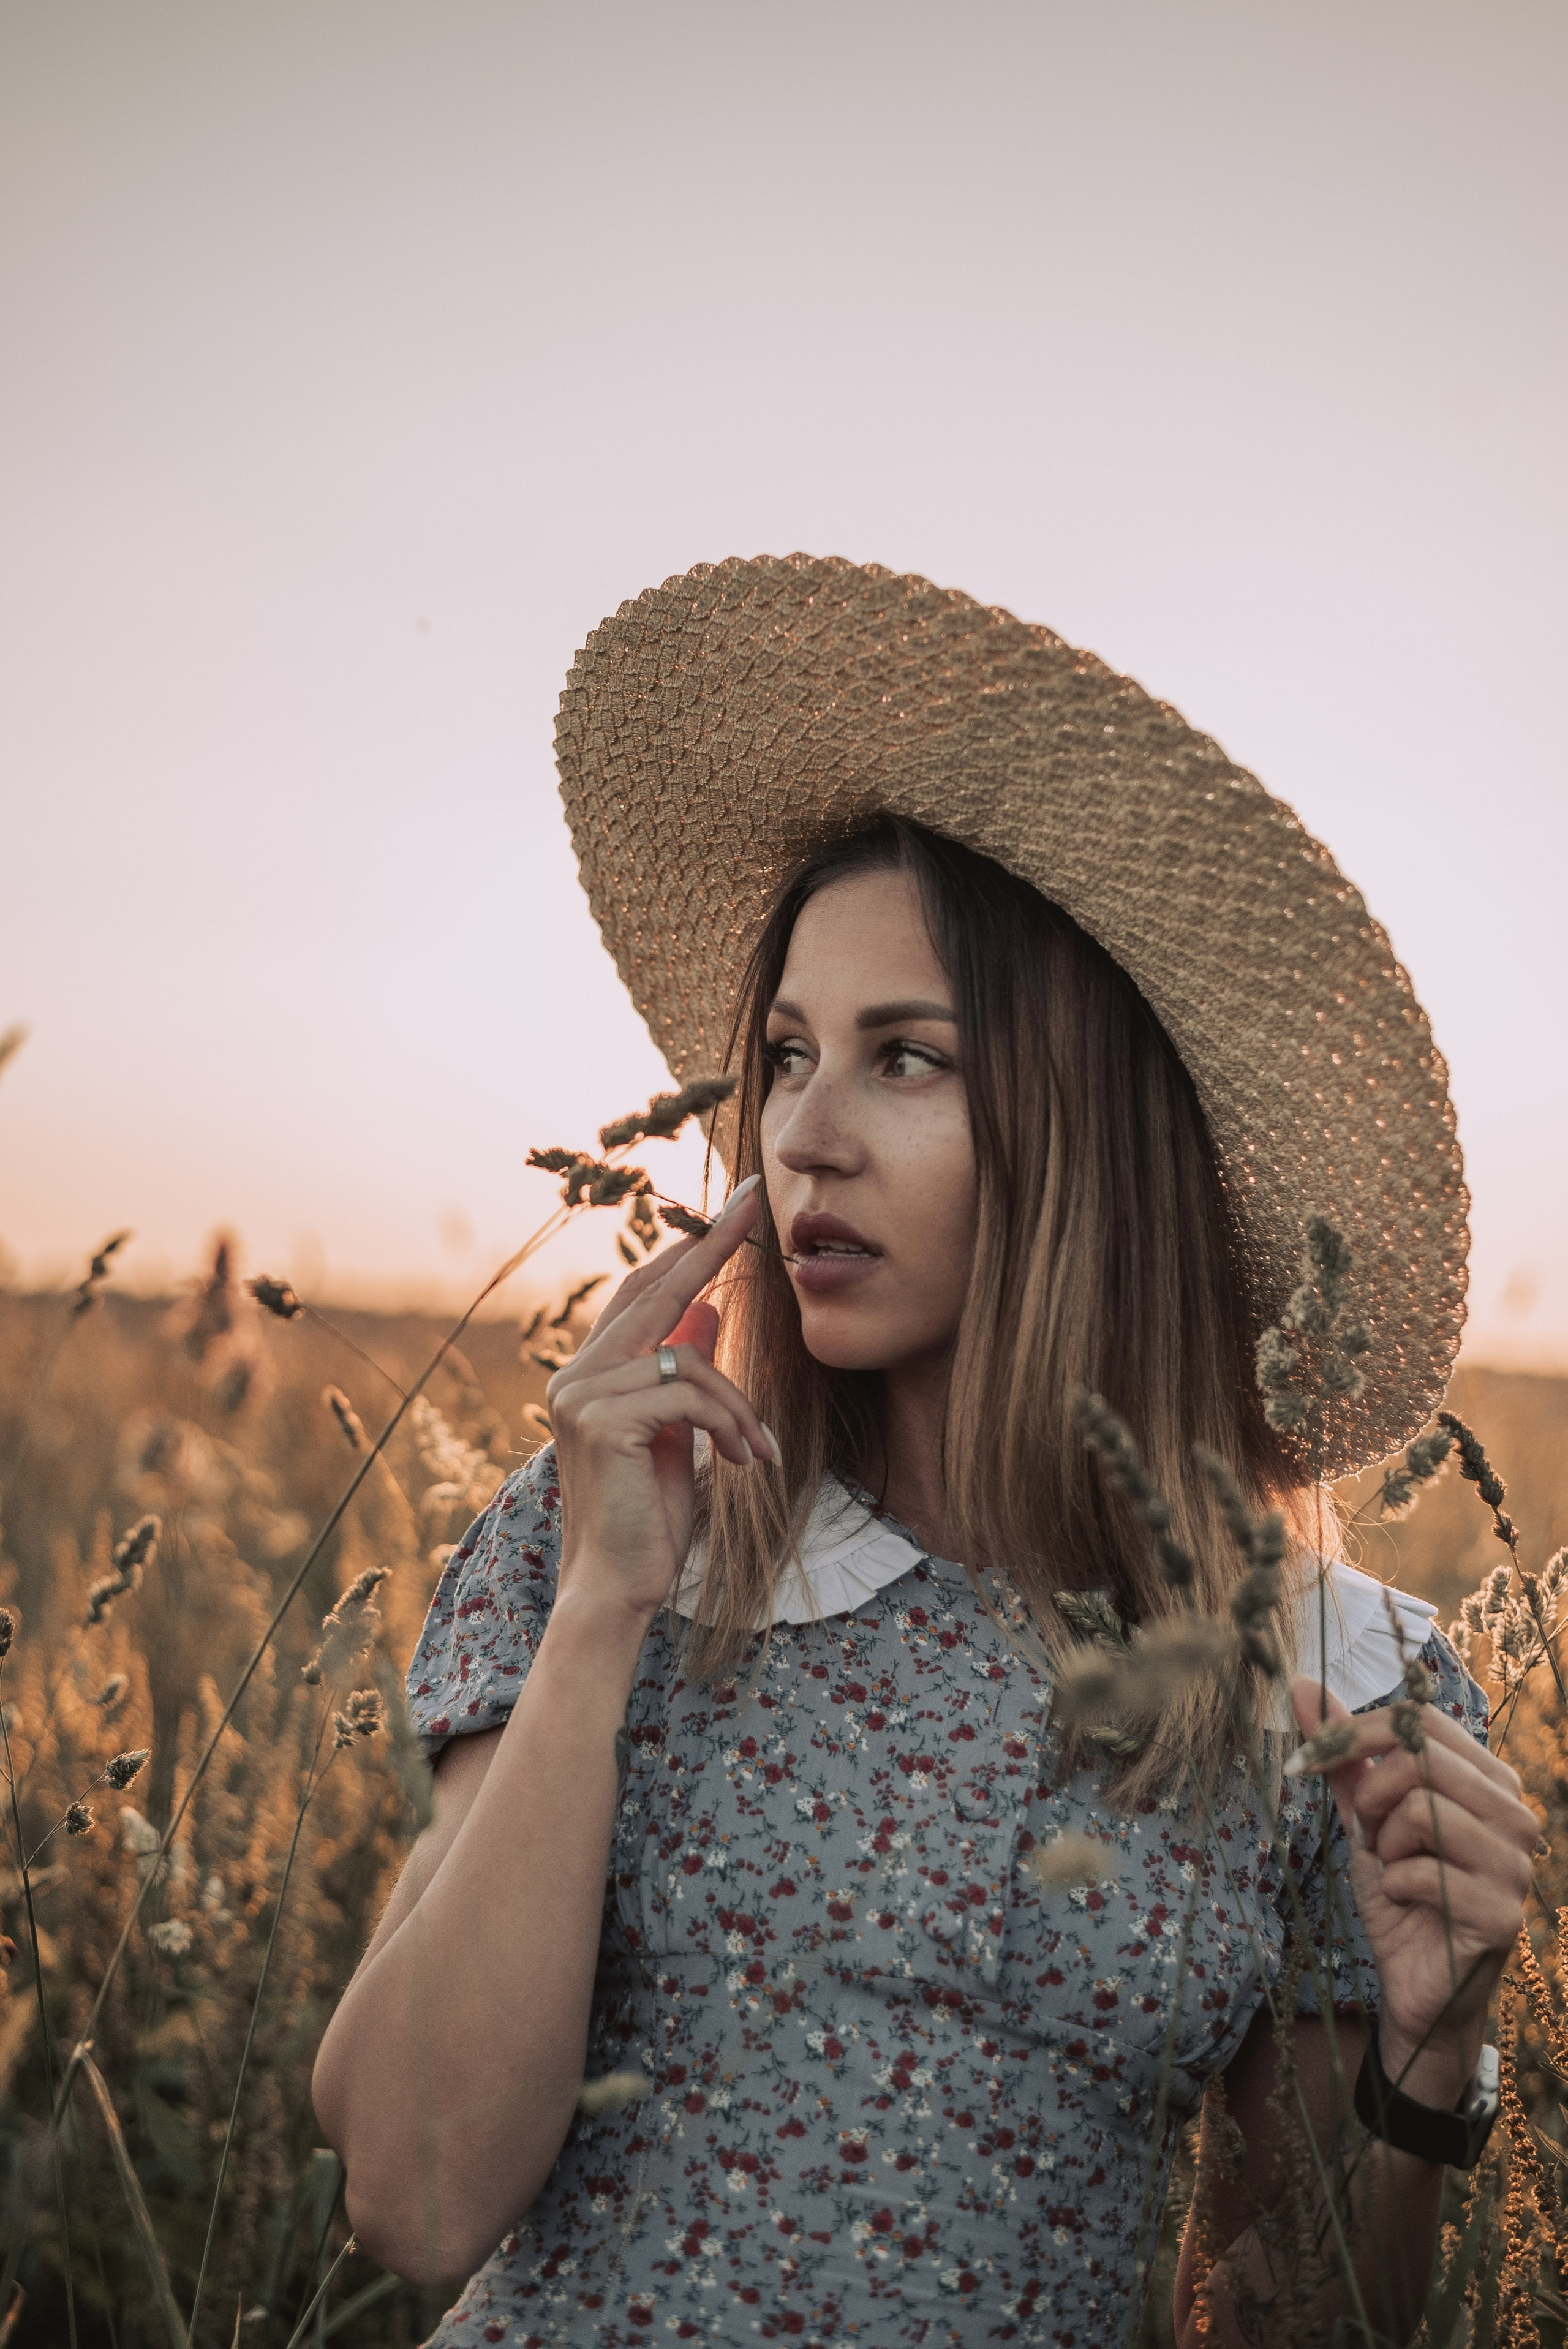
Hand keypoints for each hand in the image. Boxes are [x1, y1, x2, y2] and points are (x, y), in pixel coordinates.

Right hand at [545, 1175, 778, 1623]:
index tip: (731, 1207)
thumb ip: (683, 1375)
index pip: (641, 1292)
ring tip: (757, 1452)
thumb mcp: (677, 1433)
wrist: (617, 1585)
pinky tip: (743, 1462)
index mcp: (590, 1373)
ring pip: (689, 1359)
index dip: (684, 1249)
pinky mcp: (602, 1419)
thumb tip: (710, 1310)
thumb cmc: (648, 1516)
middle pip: (655, 1291)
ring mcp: (582, 1393)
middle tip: (755, 1203)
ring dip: (739, 1406)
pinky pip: (688, 1394)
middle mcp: (576, 1374)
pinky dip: (729, 1424)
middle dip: (710, 1245)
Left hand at [1288, 1679, 1535, 2101]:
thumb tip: (1305, 1684)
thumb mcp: (1364, 1815)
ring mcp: (1516, 1863)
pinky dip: (1393, 1887)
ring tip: (1395, 1869)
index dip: (1355, 1732)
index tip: (1304, 1759)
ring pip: (1420, 1809)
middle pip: (1418, 1759)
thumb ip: (1343, 1754)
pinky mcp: (1502, 1911)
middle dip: (1370, 1797)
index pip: (1421, 1721)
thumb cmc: (1399, 1892)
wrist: (1416, 1982)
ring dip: (1385, 1845)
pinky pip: (1420, 1871)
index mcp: (1488, 1779)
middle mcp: (1514, 1813)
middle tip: (1370, 1836)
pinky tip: (1408, 1905)